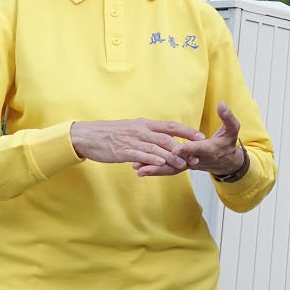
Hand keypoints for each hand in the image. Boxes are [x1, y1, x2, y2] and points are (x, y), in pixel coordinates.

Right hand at [70, 117, 197, 170]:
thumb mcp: (132, 130)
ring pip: (155, 148)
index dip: (187, 131)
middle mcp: (140, 130)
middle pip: (166, 138)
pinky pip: (140, 155)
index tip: (201, 136)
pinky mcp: (122, 151)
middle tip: (196, 155)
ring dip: (171, 157)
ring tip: (183, 164)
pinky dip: (151, 159)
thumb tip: (163, 140)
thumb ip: (147, 135)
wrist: (87, 136)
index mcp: (144, 124)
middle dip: (183, 147)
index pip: (170, 126)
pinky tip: (161, 164)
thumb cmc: (110, 134)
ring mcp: (132, 140)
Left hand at [135, 100, 245, 177]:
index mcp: (208, 149)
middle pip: (178, 162)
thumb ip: (227, 117)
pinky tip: (140, 170)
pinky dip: (155, 170)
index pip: (195, 149)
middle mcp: (196, 159)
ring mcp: (188, 164)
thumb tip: (222, 103)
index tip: (175, 148)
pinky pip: (168, 169)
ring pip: (170, 168)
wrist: (226, 162)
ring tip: (138, 169)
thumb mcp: (232, 129)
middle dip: (162, 163)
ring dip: (154, 169)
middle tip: (146, 164)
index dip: (186, 148)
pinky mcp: (182, 165)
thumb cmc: (228, 144)